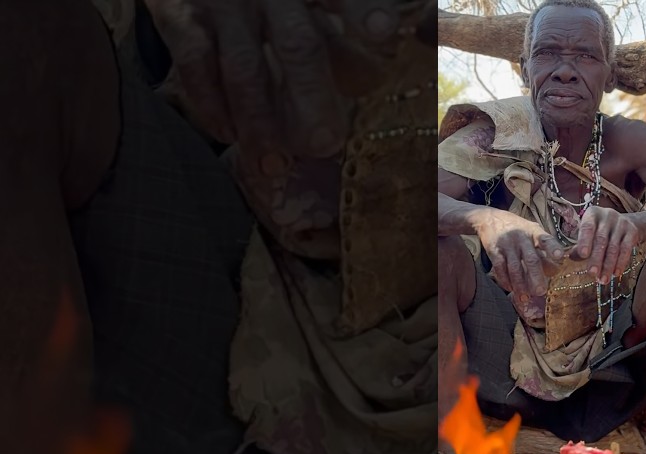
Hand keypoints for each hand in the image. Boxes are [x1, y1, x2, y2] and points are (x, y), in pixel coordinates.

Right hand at [146, 0, 397, 175]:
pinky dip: (211, 103)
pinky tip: (226, 134)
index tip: (384, 32)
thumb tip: (373, 82)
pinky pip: (196, 63)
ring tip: (274, 165)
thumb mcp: (305, 12)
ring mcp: (224, 1)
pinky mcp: (179, 12)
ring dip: (260, 122)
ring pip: (245, 67)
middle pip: (298, 45)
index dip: (363, 12)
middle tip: (324, 144)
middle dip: (312, 97)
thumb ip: (341, 46)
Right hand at [475, 212, 564, 302]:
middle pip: (531, 259)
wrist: (490, 219)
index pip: (546, 239)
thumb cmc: (518, 230)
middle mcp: (522, 237)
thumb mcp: (532, 232)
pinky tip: (510, 289)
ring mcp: (507, 244)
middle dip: (536, 276)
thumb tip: (555, 271)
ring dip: (520, 285)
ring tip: (525, 298)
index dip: (553, 248)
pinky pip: (500, 268)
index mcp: (535, 232)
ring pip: (515, 268)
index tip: (560, 256)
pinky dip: (505, 280)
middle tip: (541, 291)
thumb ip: (544, 250)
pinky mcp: (494, 250)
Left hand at [574, 207, 638, 283]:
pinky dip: (621, 262)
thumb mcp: (588, 234)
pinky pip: (626, 249)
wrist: (626, 223)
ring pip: (614, 247)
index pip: (588, 227)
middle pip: (601, 239)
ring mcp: (622, 223)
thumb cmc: (599, 231)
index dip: (585, 240)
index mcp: (592, 214)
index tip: (583, 255)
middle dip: (596, 258)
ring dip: (608, 265)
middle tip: (592, 273)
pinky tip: (616, 273)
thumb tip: (570, 257)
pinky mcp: (632, 231)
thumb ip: (579, 246)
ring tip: (603, 280)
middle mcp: (608, 215)